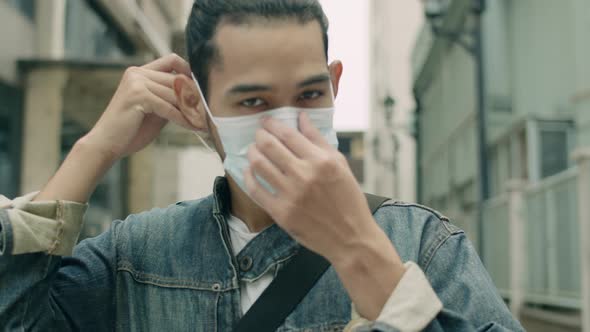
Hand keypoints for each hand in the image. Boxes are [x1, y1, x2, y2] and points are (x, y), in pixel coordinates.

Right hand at [35, 54, 198, 202]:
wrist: (106, 145)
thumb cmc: (131, 130)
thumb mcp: (156, 110)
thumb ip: (170, 99)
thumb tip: (197, 96)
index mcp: (139, 72)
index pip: (172, 60)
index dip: (189, 71)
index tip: (202, 88)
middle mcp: (137, 73)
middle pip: (178, 80)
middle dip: (195, 97)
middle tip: (210, 112)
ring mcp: (136, 83)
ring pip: (175, 94)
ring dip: (192, 110)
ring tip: (204, 121)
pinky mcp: (137, 96)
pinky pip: (169, 107)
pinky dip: (183, 119)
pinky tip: (193, 127)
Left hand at [244, 112, 405, 318]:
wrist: (351, 237)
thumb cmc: (348, 200)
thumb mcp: (340, 165)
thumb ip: (318, 140)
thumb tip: (301, 117)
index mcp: (321, 161)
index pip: (288, 134)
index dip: (273, 124)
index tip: (266, 121)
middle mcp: (305, 176)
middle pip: (269, 146)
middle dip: (259, 135)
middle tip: (258, 134)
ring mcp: (291, 195)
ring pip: (259, 165)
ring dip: (252, 153)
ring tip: (253, 150)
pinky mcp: (281, 213)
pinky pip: (256, 190)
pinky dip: (249, 177)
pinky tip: (251, 171)